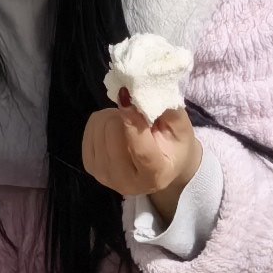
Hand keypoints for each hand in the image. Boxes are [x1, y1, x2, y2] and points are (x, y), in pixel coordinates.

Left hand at [79, 96, 199, 211]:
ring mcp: (104, 176)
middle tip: (137, 114)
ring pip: (100, 128)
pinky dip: (102, 122)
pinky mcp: (90, 166)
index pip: (141, 151)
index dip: (133, 122)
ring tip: (128, 123)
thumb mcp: (182, 128)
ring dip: (114, 117)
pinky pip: (90, 129)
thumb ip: (168, 111)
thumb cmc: (175, 146)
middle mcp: (126, 182)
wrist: (162, 167)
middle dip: (124, 115)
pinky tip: (115, 129)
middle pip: (113, 135)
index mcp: (155, 175)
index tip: (128, 97)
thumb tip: (142, 90)